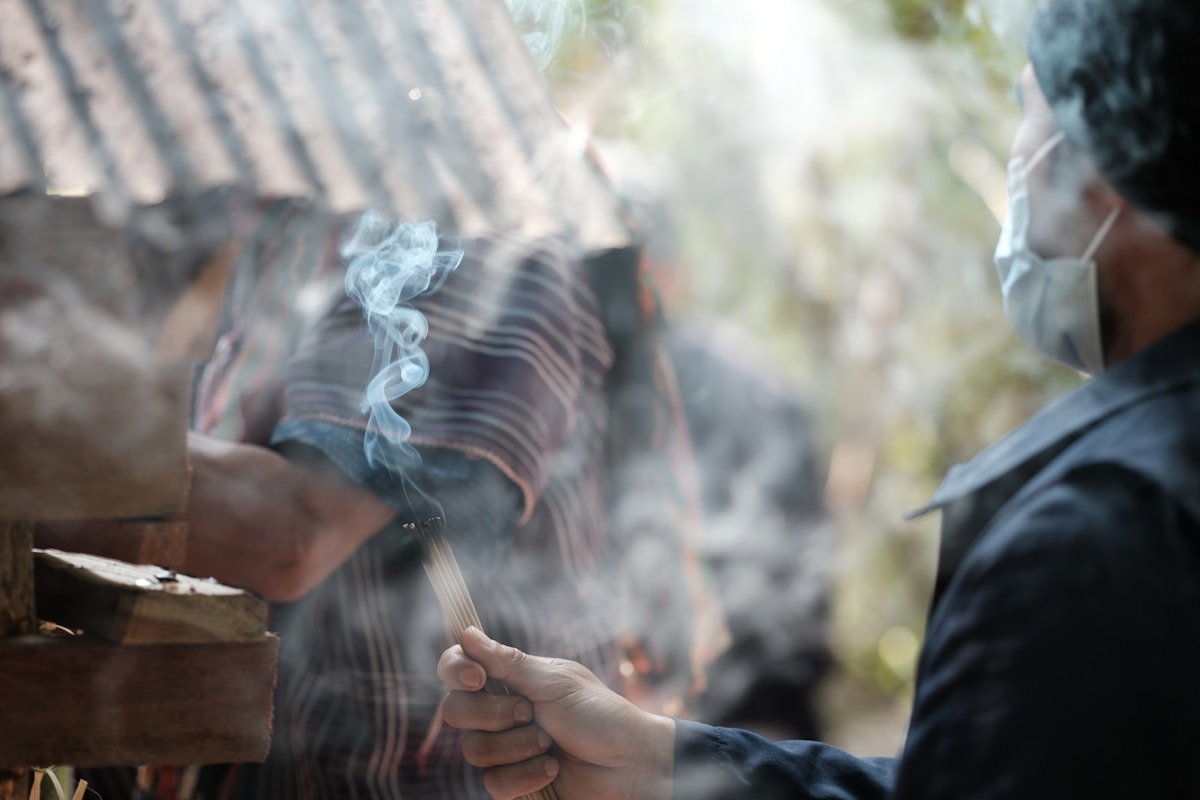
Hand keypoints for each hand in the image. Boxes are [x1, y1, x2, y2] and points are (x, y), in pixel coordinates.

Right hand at [438, 627, 676, 799]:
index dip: (456, 670)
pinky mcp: (513, 780)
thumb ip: (507, 662)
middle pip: (456, 711)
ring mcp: (504, 746)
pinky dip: (526, 776)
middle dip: (494, 715)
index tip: (478, 679)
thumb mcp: (554, 682)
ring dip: (517, 746)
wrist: (629, 763)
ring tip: (550, 744)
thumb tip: (466, 633)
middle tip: (530, 712)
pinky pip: (493, 783)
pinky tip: (553, 769)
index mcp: (509, 678)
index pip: (457, 667)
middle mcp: (499, 710)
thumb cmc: (598, 713)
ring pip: (474, 750)